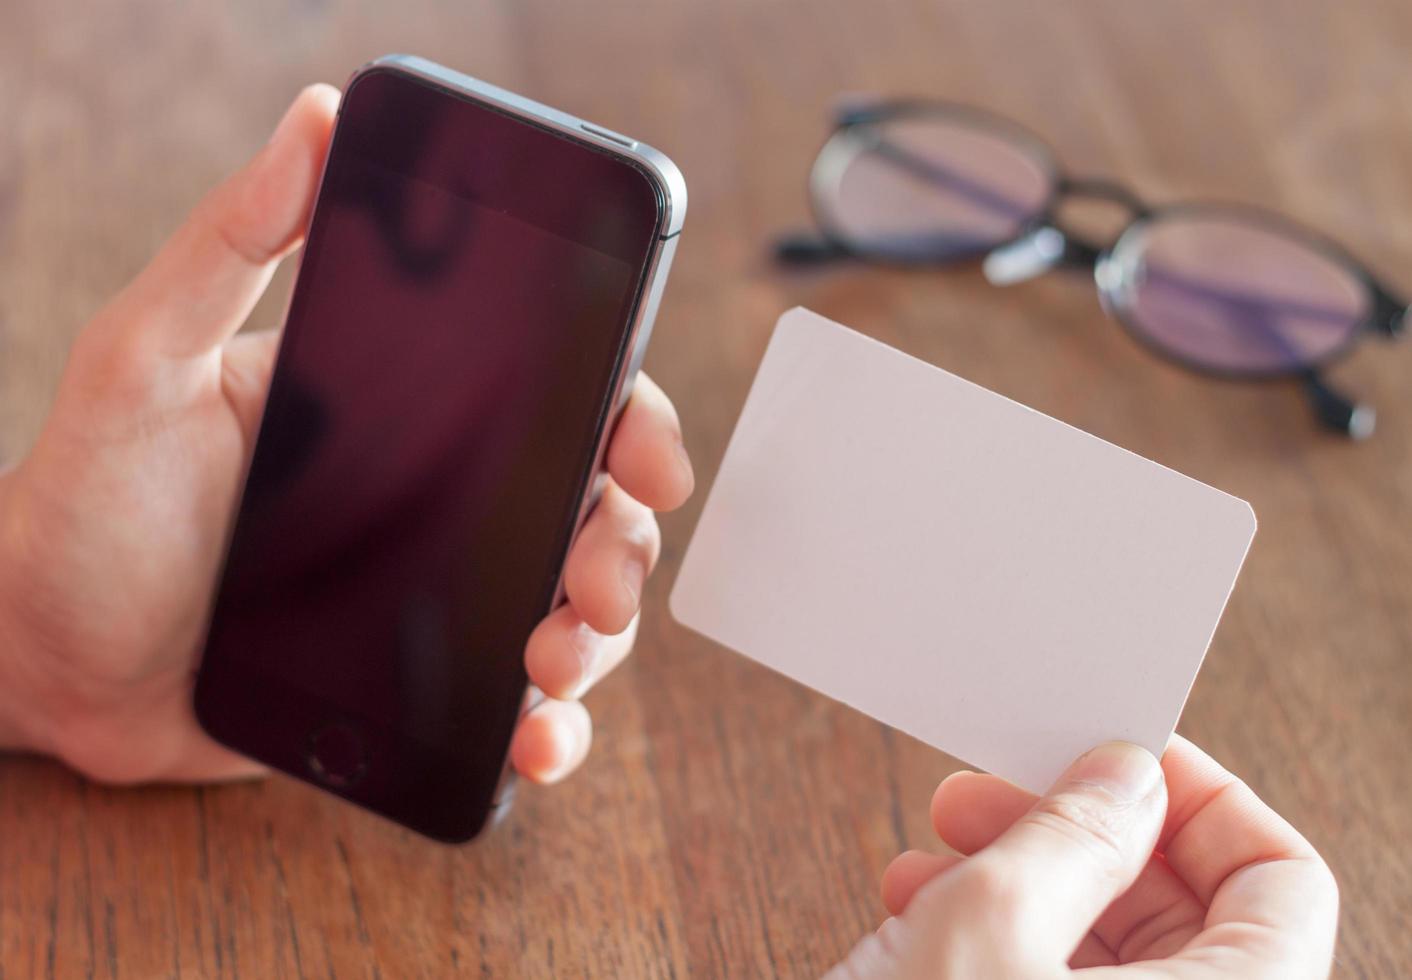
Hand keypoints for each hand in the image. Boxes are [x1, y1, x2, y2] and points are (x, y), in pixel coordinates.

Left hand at [0, 85, 692, 784]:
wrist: (43, 662)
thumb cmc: (83, 504)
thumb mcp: (143, 361)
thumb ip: (227, 245)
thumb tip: (313, 118)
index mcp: (404, 413)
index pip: (553, 398)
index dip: (627, 421)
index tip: (653, 459)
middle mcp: (440, 501)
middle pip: (588, 510)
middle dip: (622, 547)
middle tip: (597, 583)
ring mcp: (437, 598)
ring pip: (571, 611)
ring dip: (596, 641)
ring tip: (554, 667)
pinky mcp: (422, 689)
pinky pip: (516, 708)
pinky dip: (551, 730)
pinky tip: (535, 742)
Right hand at [829, 737, 1337, 978]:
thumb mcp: (988, 923)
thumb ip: (1073, 831)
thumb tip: (1126, 774)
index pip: (1279, 879)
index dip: (1199, 797)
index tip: (1119, 750)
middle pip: (1188, 917)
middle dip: (1082, 835)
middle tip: (996, 789)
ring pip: (1110, 961)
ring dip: (1024, 883)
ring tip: (935, 850)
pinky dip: (999, 946)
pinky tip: (919, 911)